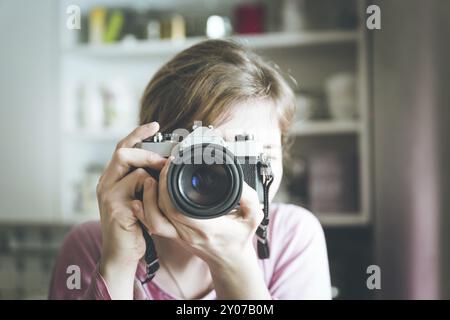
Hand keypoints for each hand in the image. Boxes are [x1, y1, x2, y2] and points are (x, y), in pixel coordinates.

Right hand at [96, 122, 166, 298]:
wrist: (122, 253)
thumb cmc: (135, 225)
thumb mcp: (138, 198)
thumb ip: (144, 181)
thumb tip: (166, 164)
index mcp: (111, 178)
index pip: (122, 148)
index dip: (137, 134)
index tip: (155, 125)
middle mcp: (106, 183)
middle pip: (123, 152)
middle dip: (148, 152)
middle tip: (166, 161)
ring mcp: (108, 195)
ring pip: (134, 169)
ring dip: (153, 175)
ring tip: (163, 185)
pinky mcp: (116, 208)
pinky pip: (139, 188)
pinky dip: (152, 190)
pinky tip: (154, 201)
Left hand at [135, 158, 270, 298]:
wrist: (231, 262)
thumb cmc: (240, 239)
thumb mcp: (253, 217)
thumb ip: (250, 199)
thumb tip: (241, 184)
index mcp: (207, 228)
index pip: (179, 208)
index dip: (168, 187)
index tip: (172, 166)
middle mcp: (190, 233)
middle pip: (161, 211)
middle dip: (157, 186)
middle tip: (162, 168)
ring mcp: (180, 236)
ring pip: (153, 219)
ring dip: (148, 199)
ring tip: (150, 180)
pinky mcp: (175, 236)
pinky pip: (153, 225)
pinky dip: (144, 212)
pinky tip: (141, 198)